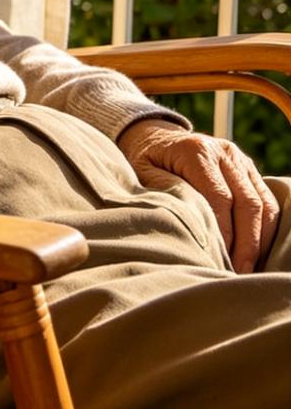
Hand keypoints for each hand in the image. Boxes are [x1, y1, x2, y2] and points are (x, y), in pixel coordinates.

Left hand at [117, 118, 279, 272]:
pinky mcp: (249, 169)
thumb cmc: (145, 159)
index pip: (220, 198)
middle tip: (239, 271)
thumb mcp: (141, 170)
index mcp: (196, 151)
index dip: (223, 230)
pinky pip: (267, 201)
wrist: (155, 137)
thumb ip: (163, 190)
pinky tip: (256, 251)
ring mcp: (240, 160)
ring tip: (248, 267)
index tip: (218, 257)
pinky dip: (266, 228)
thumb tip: (188, 219)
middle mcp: (224, 153)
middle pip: (247, 203)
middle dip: (247, 242)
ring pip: (263, 204)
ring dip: (260, 239)